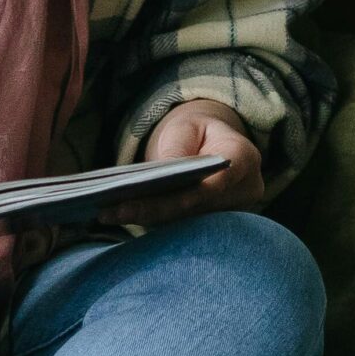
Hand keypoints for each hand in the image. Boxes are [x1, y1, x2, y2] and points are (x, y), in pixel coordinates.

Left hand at [97, 100, 263, 225]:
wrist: (210, 142)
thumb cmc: (196, 131)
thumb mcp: (185, 126)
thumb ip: (177, 147)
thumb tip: (162, 173)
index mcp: (244, 159)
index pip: (212, 185)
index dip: (177, 198)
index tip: (138, 202)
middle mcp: (246, 191)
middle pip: (196, 209)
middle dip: (152, 212)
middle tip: (109, 212)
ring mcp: (235, 213)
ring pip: (189, 224)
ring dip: (148, 221)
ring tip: (108, 215)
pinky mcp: (218, 226)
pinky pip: (185, 228)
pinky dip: (154, 223)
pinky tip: (121, 219)